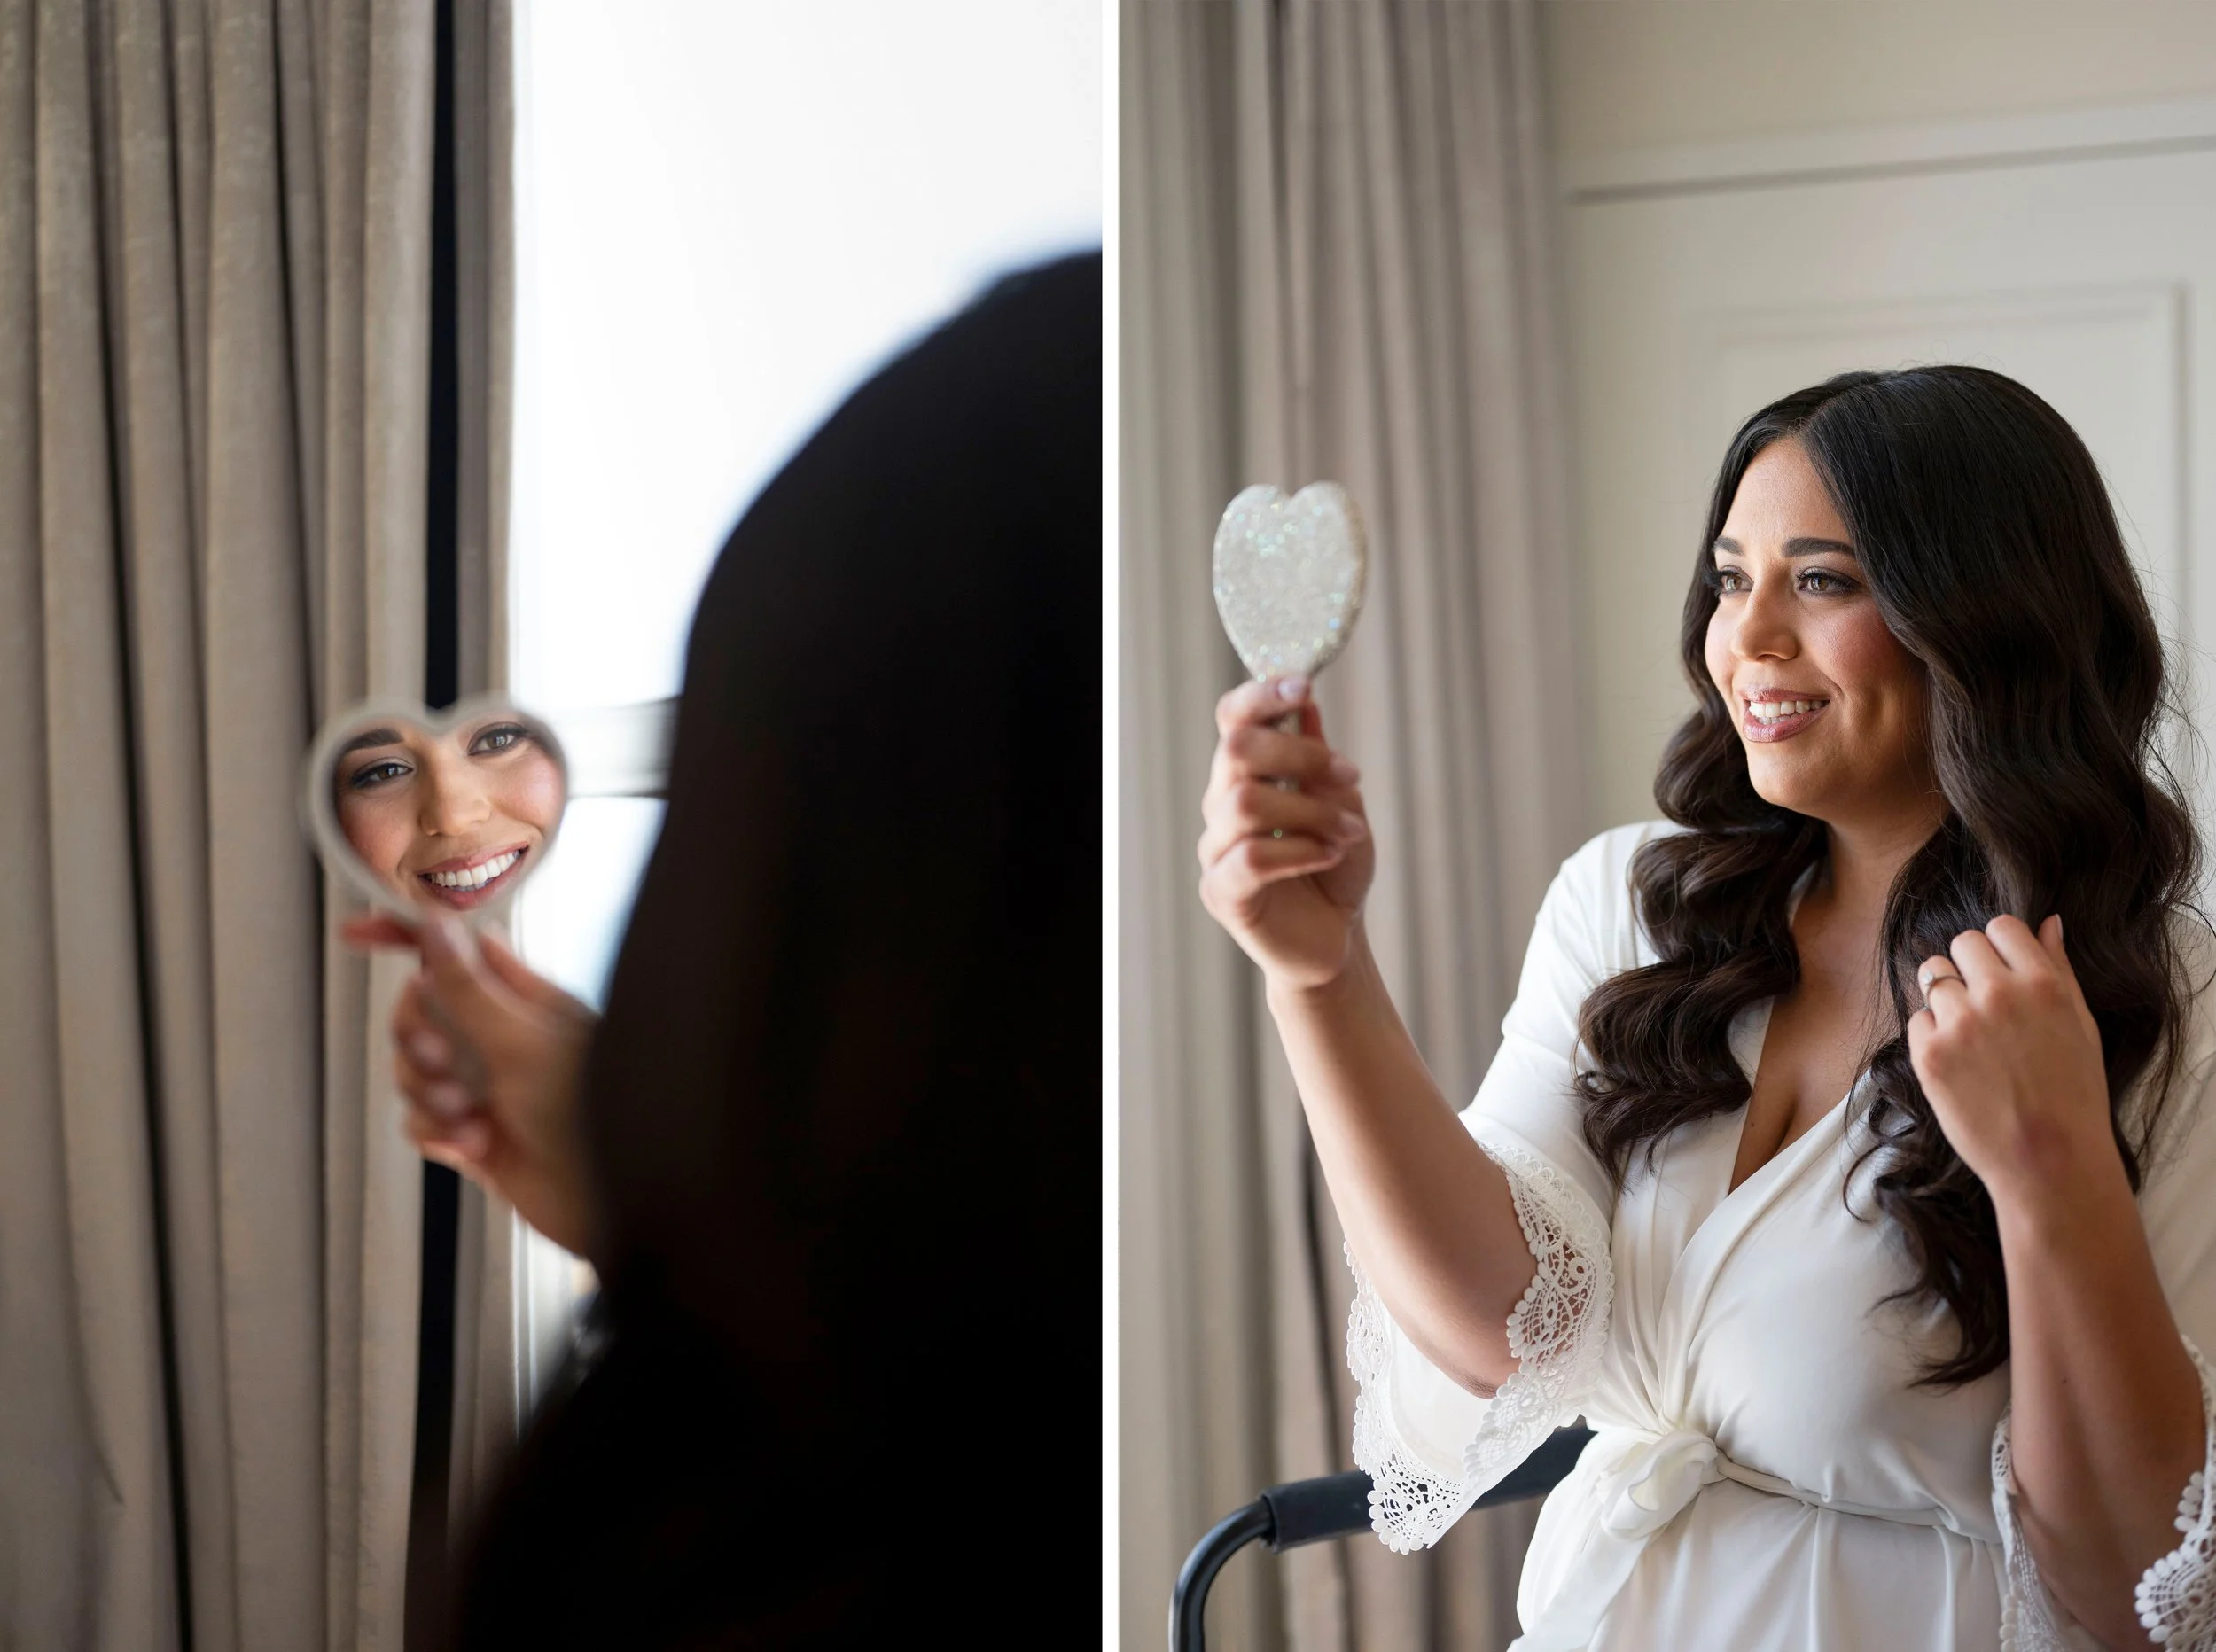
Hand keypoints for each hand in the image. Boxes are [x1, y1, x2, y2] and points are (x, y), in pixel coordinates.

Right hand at [343, 911, 600, 1256]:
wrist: (608, 1203)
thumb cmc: (588, 1111)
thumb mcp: (521, 1041)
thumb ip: (470, 986)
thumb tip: (436, 922)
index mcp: (523, 998)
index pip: (456, 950)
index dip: (407, 937)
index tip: (356, 933)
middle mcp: (501, 1037)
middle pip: (421, 1013)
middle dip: (417, 1039)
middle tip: (442, 1063)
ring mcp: (487, 1085)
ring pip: (415, 1071)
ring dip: (430, 1094)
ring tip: (469, 1115)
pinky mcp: (474, 1134)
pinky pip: (423, 1121)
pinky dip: (438, 1133)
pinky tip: (474, 1144)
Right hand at [1197, 675, 1373, 988]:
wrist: (1335, 941)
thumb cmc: (1335, 870)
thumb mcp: (1341, 805)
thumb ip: (1319, 759)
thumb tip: (1306, 703)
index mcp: (1246, 775)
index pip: (1233, 718)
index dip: (1262, 694)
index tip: (1304, 685)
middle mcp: (1221, 805)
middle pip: (1236, 751)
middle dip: (1299, 755)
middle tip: (1350, 776)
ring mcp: (1216, 850)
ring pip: (1246, 804)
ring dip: (1311, 812)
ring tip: (1351, 833)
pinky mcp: (1222, 892)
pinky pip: (1251, 857)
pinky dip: (1301, 851)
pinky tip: (1331, 856)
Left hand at [1906, 913, 2115, 1205]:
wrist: (2049, 1160)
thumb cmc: (2074, 1094)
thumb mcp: (2081, 1026)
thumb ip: (2059, 969)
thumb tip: (2047, 922)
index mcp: (2042, 984)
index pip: (2001, 926)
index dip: (2000, 947)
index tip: (2003, 971)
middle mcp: (1998, 996)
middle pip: (1961, 944)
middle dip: (1970, 966)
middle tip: (1985, 1005)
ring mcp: (1959, 1024)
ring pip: (1932, 977)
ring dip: (1947, 997)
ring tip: (1972, 1036)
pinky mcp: (1928, 1054)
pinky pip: (1917, 1019)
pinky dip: (1931, 1035)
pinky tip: (1959, 1063)